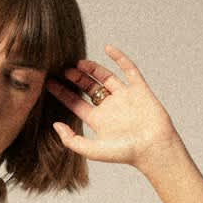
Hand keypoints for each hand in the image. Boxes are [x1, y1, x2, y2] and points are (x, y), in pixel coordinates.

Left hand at [45, 45, 178, 166]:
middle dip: (76, 79)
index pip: (76, 103)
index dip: (62, 93)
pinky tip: (108, 49)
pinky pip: (129, 70)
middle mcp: (110, 107)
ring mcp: (125, 97)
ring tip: (79, 62)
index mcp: (98, 120)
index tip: (49, 82)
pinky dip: (120, 58)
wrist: (153, 148)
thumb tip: (55, 125)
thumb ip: (71, 140)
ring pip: (106, 77)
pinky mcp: (139, 90)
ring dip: (93, 69)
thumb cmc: (125, 153)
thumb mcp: (92, 150)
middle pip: (89, 88)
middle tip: (63, 69)